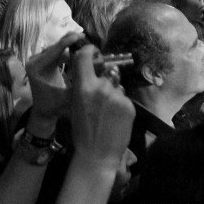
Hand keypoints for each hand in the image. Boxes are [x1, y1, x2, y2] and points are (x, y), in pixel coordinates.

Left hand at [26, 32, 82, 124]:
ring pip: (56, 49)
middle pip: (55, 47)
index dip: (68, 41)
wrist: (44, 112)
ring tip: (85, 45)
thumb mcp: (69, 95)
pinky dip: (67, 53)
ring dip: (70, 47)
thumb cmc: (55, 106)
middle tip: (86, 38)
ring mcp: (37, 61)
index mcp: (36, 67)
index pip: (54, 50)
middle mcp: (33, 61)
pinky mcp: (42, 62)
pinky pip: (56, 54)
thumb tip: (95, 70)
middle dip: (71, 42)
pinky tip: (79, 53)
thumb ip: (79, 81)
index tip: (80, 35)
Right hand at [67, 43, 134, 165]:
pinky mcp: (129, 105)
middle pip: (104, 71)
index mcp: (83, 86)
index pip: (86, 55)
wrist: (97, 154)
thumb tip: (88, 69)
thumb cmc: (81, 130)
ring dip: (112, 92)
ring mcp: (117, 96)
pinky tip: (114, 117)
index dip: (89, 50)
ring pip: (115, 85)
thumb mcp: (74, 103)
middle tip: (98, 94)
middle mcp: (101, 87)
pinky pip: (123, 97)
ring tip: (106, 110)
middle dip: (102, 78)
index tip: (92, 51)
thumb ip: (81, 85)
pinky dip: (120, 104)